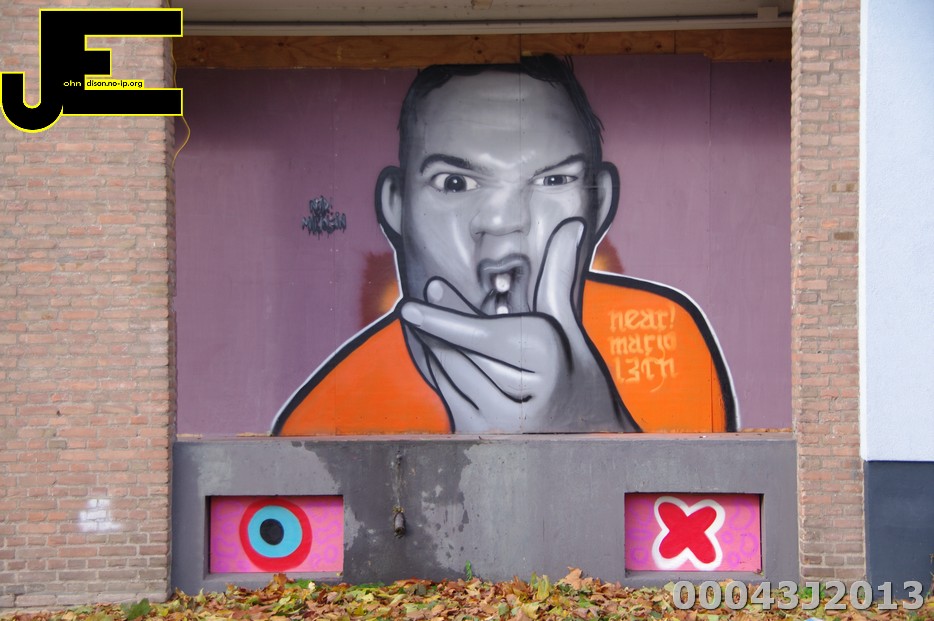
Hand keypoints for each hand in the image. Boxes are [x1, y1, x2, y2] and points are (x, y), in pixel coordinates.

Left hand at [400, 218, 633, 432]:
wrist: (586, 435)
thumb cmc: (574, 371)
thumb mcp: (567, 325)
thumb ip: (558, 276)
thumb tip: (573, 225)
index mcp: (546, 355)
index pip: (482, 334)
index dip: (444, 317)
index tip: (413, 302)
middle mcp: (525, 391)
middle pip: (462, 351)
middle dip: (435, 326)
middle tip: (412, 304)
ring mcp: (501, 421)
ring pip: (452, 373)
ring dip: (431, 347)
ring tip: (417, 325)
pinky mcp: (483, 434)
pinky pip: (449, 393)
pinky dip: (436, 371)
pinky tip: (430, 352)